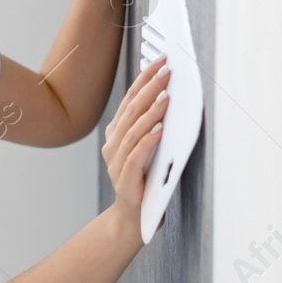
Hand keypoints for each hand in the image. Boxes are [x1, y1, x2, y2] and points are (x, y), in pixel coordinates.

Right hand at [101, 53, 168, 240]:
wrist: (135, 219)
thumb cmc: (145, 181)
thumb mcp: (148, 148)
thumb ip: (151, 125)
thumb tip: (169, 94)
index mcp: (117, 134)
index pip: (130, 100)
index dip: (144, 79)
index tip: (161, 62)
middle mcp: (112, 145)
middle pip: (130, 111)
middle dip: (149, 88)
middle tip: (166, 72)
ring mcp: (116, 163)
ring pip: (132, 131)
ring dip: (150, 111)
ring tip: (165, 96)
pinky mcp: (125, 180)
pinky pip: (135, 156)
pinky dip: (147, 141)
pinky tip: (159, 129)